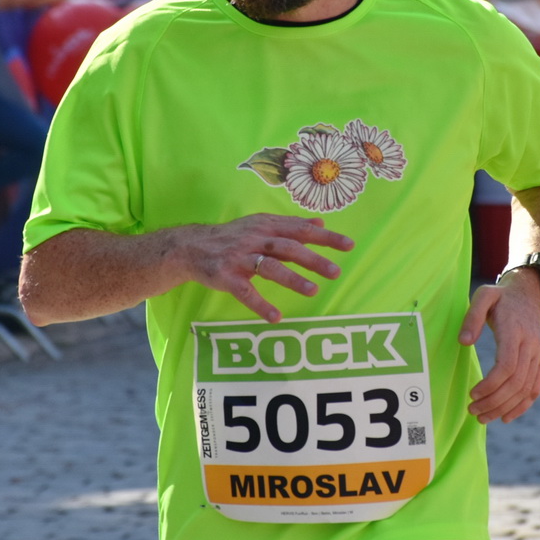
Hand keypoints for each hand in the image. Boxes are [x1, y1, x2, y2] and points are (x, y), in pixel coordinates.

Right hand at [180, 214, 353, 323]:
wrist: (191, 247)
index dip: (325, 237)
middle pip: (289, 248)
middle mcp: (255, 240)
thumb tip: (320, 222)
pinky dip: (260, 305)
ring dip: (292, 279)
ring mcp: (240, 258)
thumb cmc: (232, 237)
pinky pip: (245, 292)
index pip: (301, 230)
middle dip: (313, 259)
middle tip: (336, 272)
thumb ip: (290, 224)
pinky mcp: (226, 277)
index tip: (349, 245)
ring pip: (270, 268)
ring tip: (313, 291)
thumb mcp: (261, 225)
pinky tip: (275, 317)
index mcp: (267, 227)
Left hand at [458, 268, 539, 423]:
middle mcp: (530, 346)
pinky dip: (522, 406)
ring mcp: (539, 355)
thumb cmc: (502, 297)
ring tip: (483, 417)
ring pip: (525, 390)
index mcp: (514, 331)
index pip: (507, 366)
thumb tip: (464, 342)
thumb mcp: (484, 296)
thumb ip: (472, 317)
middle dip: (494, 402)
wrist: (530, 294)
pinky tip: (506, 417)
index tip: (472, 394)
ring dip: (504, 408)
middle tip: (472, 411)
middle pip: (515, 383)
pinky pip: (535, 389)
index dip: (491, 385)